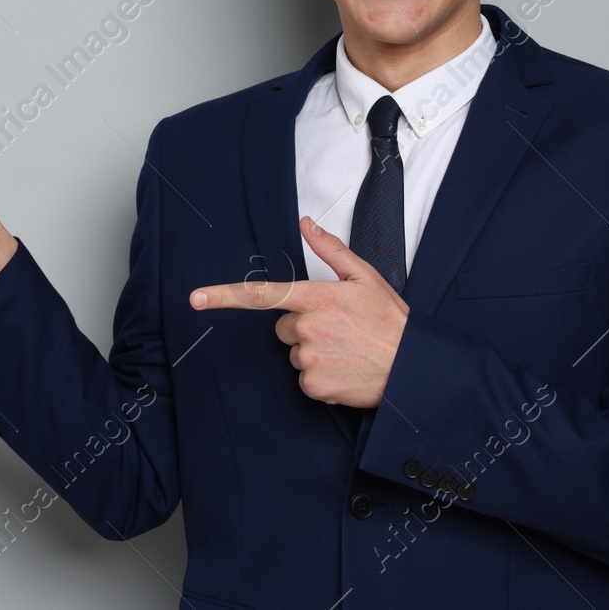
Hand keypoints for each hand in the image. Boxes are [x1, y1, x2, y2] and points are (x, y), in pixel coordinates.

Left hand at [189, 216, 408, 407]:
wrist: (413, 368)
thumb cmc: (391, 321)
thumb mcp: (365, 276)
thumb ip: (330, 249)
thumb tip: (306, 224)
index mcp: (316, 297)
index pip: (261, 294)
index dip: (223, 296)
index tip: (195, 298)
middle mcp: (307, 328)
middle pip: (282, 326)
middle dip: (302, 326)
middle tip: (338, 329)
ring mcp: (308, 358)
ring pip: (293, 352)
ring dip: (313, 351)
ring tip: (346, 350)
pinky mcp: (313, 386)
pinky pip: (303, 377)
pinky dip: (320, 375)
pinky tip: (345, 368)